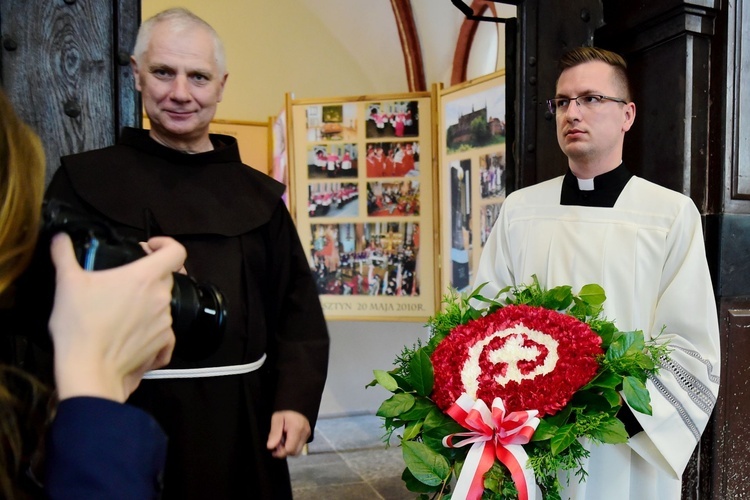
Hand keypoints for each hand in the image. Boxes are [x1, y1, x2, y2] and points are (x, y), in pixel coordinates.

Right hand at [48, 234, 186, 401]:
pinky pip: (165, 331)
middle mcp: (160, 298)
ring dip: (147, 302)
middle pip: (165, 277)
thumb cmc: (80, 327)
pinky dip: (152, 329)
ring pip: (163, 304)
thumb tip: (60, 240)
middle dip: (147, 276)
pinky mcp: (162, 343)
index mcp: (144, 277)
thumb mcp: (67, 283)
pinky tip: (134, 330)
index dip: (166, 244)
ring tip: (121, 309)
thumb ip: (65, 255)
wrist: (89, 370)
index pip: (176, 251)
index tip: (150, 247)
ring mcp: (165, 321)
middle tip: (124, 281)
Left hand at [266, 410, 310, 457]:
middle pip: (294, 452)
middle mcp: (304, 433)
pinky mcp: (308, 436)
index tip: (273, 449)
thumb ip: (274, 433)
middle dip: (284, 451)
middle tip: (277, 444)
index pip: (290, 449)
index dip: (280, 452)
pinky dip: (292, 446)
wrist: (296, 404)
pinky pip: (299, 446)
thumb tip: (270, 447)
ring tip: (282, 441)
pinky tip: (287, 439)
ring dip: (288, 450)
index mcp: (296, 428)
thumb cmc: (285, 411)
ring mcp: (307, 435)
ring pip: (297, 451)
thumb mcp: (276, 419)